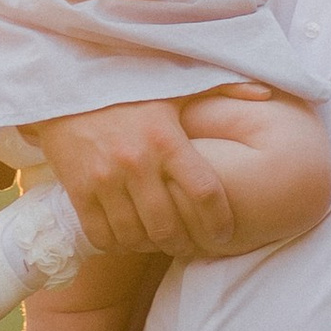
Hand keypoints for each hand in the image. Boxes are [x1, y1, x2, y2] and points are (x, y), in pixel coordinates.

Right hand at [42, 100, 236, 261]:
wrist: (63, 86)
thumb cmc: (128, 86)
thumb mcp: (175, 84)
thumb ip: (222, 89)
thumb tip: (266, 94)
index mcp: (166, 139)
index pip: (204, 192)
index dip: (219, 221)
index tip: (225, 233)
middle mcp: (136, 163)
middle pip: (168, 226)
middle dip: (184, 243)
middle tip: (190, 245)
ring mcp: (104, 180)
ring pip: (135, 236)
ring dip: (150, 246)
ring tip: (159, 241)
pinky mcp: (78, 190)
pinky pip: (101, 235)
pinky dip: (117, 243)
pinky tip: (126, 237)